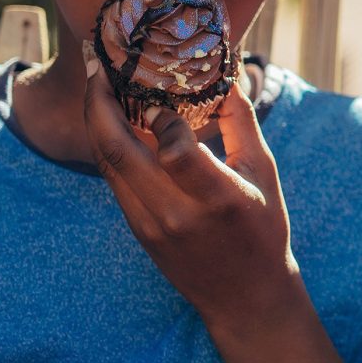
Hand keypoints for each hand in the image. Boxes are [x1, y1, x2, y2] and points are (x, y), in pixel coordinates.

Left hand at [80, 43, 296, 327]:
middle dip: (100, 105)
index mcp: (219, 198)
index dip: (163, 116)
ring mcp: (150, 226)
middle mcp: (177, 215)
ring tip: (99, 86)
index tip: (166, 96)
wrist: (243, 295)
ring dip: (97, 122)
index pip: (174, 151)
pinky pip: (115, 180)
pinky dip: (110, 145)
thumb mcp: (264, 170)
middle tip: (99, 67)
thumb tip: (225, 71)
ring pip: (108, 166)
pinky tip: (114, 122)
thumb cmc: (263, 227)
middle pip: (120, 154)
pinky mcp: (137, 231)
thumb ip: (241, 120)